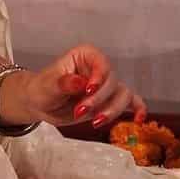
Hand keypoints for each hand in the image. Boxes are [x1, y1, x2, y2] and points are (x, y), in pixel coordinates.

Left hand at [21, 44, 146, 128]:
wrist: (40, 104)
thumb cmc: (42, 89)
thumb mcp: (47, 86)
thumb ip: (63, 83)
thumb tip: (79, 82)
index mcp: (84, 57)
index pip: (101, 62)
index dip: (99, 76)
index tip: (88, 90)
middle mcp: (99, 69)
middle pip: (112, 82)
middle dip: (99, 100)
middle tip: (80, 111)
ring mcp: (106, 86)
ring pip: (123, 94)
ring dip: (112, 110)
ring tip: (94, 121)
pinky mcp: (109, 101)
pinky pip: (130, 102)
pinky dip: (137, 109)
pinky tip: (139, 119)